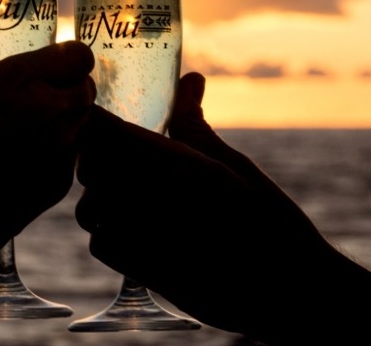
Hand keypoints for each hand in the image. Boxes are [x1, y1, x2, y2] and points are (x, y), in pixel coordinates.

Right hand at [0, 38, 95, 261]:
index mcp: (17, 81)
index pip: (78, 55)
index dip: (67, 57)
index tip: (51, 62)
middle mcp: (48, 111)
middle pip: (86, 86)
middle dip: (68, 86)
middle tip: (42, 92)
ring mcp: (60, 149)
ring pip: (84, 119)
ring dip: (67, 116)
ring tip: (32, 124)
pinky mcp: (61, 181)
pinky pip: (72, 152)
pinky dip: (58, 148)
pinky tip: (23, 156)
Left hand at [75, 72, 331, 336]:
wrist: (283, 291)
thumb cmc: (267, 222)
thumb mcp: (232, 164)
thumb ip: (193, 123)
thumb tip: (189, 80)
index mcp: (164, 160)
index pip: (94, 126)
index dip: (94, 119)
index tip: (107, 119)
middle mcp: (139, 195)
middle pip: (87, 163)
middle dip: (103, 157)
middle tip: (137, 162)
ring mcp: (131, 234)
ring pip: (87, 203)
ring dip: (105, 197)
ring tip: (147, 200)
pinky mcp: (130, 267)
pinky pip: (97, 240)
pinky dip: (112, 233)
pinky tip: (148, 232)